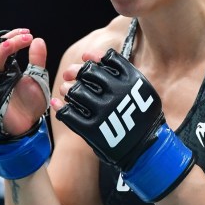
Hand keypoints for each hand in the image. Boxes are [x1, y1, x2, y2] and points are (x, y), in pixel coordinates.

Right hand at [0, 29, 49, 143]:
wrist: (26, 127)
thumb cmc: (30, 105)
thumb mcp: (38, 80)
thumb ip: (38, 61)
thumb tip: (39, 40)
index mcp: (7, 68)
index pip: (5, 46)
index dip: (14, 37)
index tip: (28, 34)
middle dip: (9, 41)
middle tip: (24, 37)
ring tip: (9, 44)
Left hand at [55, 49, 192, 201]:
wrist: (146, 148)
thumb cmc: (142, 116)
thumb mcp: (141, 89)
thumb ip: (122, 72)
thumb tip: (91, 56)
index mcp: (131, 80)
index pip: (106, 59)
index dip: (93, 57)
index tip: (86, 59)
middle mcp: (117, 93)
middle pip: (87, 73)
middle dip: (76, 71)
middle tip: (70, 73)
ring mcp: (104, 111)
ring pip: (76, 91)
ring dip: (68, 89)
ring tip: (67, 90)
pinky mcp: (92, 129)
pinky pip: (69, 114)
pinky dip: (60, 108)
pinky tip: (58, 105)